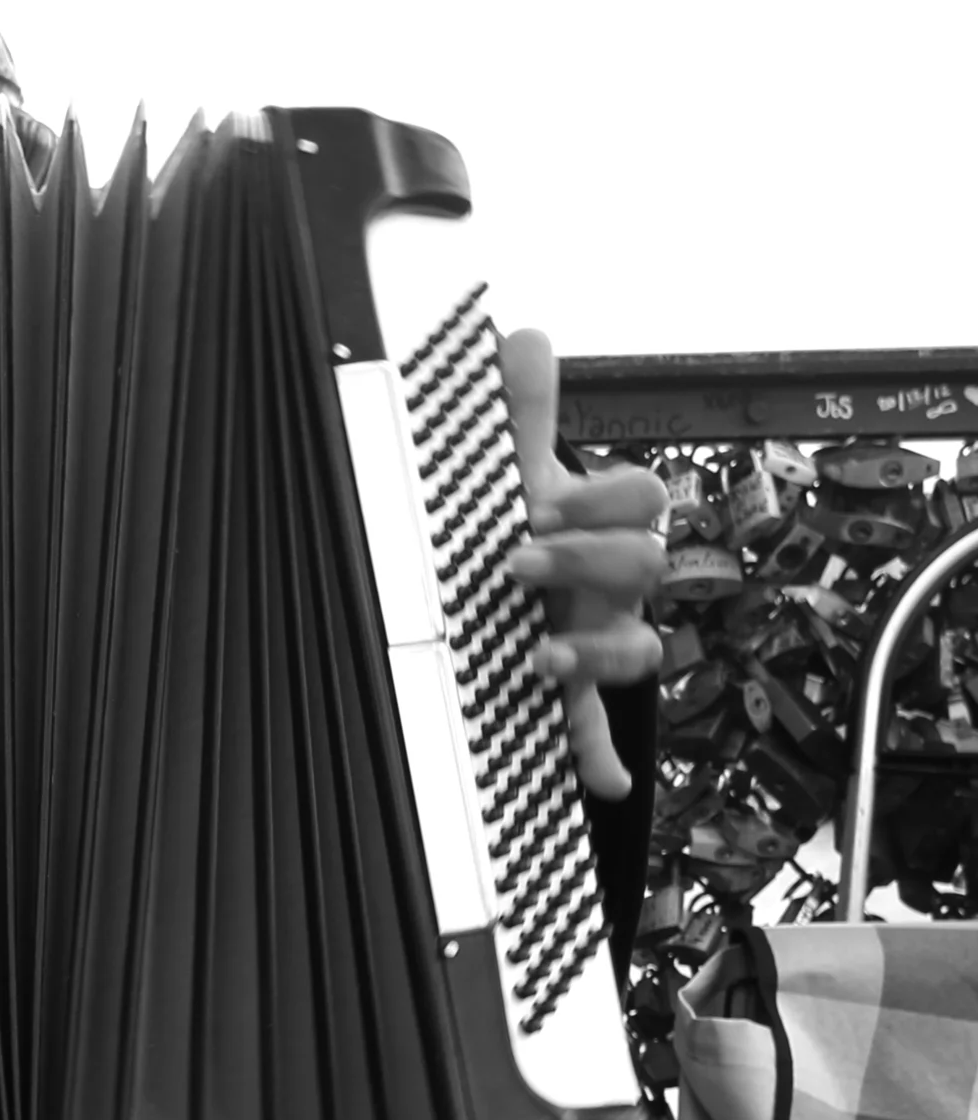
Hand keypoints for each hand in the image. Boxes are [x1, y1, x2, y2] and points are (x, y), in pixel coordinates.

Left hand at [499, 327, 665, 801]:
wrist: (478, 587)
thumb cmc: (506, 527)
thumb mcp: (505, 470)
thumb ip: (522, 409)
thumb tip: (527, 336)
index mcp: (599, 522)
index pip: (638, 498)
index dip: (599, 499)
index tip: (540, 501)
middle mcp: (610, 583)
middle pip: (642, 567)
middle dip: (584, 563)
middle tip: (518, 563)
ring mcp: (595, 638)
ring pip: (635, 649)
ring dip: (594, 655)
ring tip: (541, 658)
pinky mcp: (568, 692)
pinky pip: (594, 728)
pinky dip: (599, 756)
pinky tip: (609, 782)